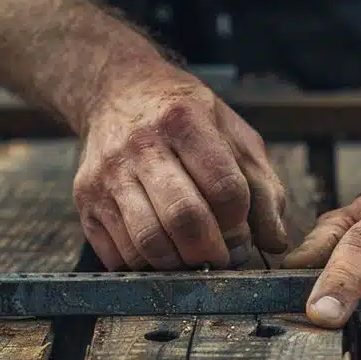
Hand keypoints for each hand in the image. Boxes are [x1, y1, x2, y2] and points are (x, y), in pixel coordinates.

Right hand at [74, 65, 288, 269]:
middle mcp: (141, 146)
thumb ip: (263, 187)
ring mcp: (107, 176)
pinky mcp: (85, 202)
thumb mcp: (234, 135)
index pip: (225, 189)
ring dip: (179, 265)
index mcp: (184, 120)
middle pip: (184, 219)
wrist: (117, 92)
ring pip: (148, 244)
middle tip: (220, 257)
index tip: (242, 235)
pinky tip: (161, 251)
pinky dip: (146, 267)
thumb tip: (275, 241)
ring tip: (192, 257)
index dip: (240, 224)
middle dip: (211, 252)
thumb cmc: (185, 118)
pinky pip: (118, 255)